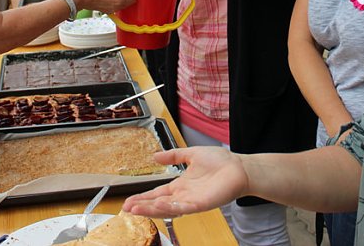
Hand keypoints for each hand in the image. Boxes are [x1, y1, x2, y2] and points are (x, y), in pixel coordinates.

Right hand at [122, 147, 247, 217]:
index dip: (143, 197)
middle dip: (141, 206)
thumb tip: (155, 156)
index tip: (128, 201)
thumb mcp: (191, 154)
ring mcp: (191, 201)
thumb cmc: (220, 161)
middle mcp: (183, 195)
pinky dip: (169, 208)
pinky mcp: (200, 204)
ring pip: (166, 208)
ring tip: (135, 209)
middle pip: (157, 203)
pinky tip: (157, 206)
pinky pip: (182, 208)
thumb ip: (174, 155)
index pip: (157, 193)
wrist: (238, 167)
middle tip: (126, 208)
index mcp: (180, 185)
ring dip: (150, 209)